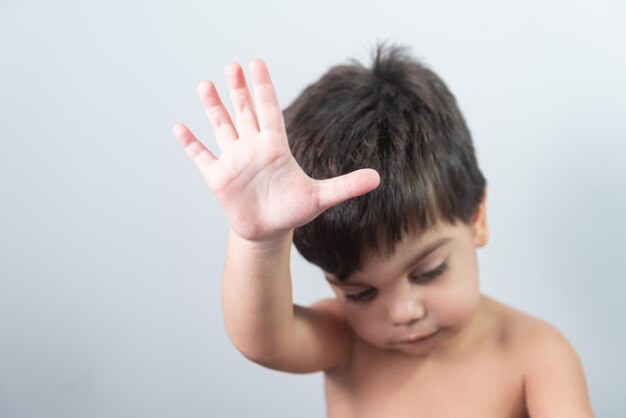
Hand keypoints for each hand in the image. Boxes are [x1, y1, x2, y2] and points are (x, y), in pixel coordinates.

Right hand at [173, 59, 379, 241]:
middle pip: (244, 112)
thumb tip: (378, 178)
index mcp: (275, 147)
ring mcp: (234, 161)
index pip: (269, 110)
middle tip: (232, 65)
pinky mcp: (218, 177)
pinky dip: (190, 144)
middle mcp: (253, 148)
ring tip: (205, 84)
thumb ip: (346, 185)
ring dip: (213, 107)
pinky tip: (179, 128)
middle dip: (238, 90)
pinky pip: (201, 156)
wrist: (268, 230)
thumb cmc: (293, 210)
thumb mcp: (321, 197)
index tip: (256, 64)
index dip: (263, 87)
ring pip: (222, 127)